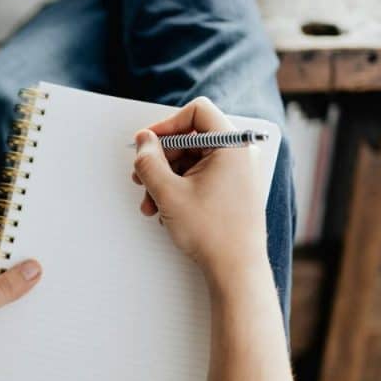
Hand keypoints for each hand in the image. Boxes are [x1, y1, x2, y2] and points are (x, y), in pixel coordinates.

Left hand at [0, 227, 41, 380]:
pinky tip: (31, 325)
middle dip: (21, 273)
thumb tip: (32, 268)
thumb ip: (3, 287)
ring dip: (17, 301)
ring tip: (46, 299)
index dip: (13, 239)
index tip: (41, 239)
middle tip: (51, 272)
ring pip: (1, 296)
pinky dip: (11, 322)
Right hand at [132, 97, 267, 278]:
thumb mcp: (168, 192)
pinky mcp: (231, 189)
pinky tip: (165, 210)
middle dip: (160, 159)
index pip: (197, 111)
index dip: (166, 124)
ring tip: (151, 203)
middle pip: (190, 138)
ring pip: (190, 160)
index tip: (146, 143)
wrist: (236, 269)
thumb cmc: (213, 232)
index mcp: (231, 145)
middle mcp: (238, 154)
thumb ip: (149, 161)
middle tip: (142, 178)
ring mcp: (236, 172)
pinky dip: (178, 188)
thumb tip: (143, 142)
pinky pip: (199, 176)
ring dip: (165, 179)